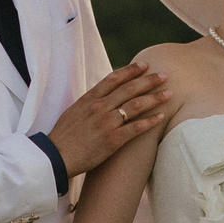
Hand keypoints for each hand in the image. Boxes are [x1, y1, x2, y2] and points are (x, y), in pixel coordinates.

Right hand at [48, 62, 172, 174]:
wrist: (55, 157)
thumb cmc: (62, 138)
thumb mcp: (73, 113)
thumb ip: (89, 103)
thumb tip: (100, 98)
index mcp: (89, 99)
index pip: (114, 79)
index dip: (131, 71)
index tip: (144, 65)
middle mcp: (100, 107)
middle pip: (129, 89)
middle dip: (149, 80)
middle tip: (164, 75)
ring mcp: (106, 123)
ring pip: (136, 105)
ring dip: (155, 98)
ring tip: (169, 93)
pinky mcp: (112, 140)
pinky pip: (136, 128)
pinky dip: (150, 121)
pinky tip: (161, 116)